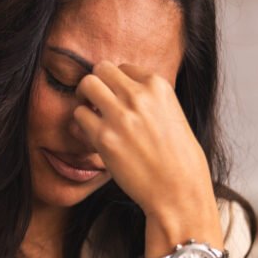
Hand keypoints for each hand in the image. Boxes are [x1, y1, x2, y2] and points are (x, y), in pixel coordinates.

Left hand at [72, 61, 215, 222]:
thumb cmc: (178, 159)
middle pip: (101, 69)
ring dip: (85, 100)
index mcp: (158, 86)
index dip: (117, 84)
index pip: (125, 67)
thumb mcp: (172, 115)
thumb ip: (149, 100)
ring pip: (86, 85)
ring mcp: (120, 115)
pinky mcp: (104, 137)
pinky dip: (81, 125)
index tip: (117, 100)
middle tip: (95, 103)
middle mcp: (138, 95)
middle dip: (97, 84)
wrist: (178, 189)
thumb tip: (122, 93)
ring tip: (92, 117)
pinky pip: (79, 116)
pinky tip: (90, 136)